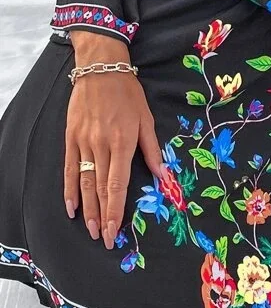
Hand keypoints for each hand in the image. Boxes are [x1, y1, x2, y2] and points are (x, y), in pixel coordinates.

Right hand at [64, 31, 164, 248]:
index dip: (115, 211)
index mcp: (123, 143)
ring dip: (86, 209)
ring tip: (88, 229)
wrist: (100, 68)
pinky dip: (69, 189)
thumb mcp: (147, 119)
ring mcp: (83, 142)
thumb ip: (152, 150)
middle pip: (99, 189)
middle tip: (102, 239)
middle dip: (101, 217)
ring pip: (84, 182)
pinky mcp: (71, 137)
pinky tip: (71, 206)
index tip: (114, 230)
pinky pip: (69, 168)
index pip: (117, 185)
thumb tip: (163, 176)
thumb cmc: (128, 93)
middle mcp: (101, 145)